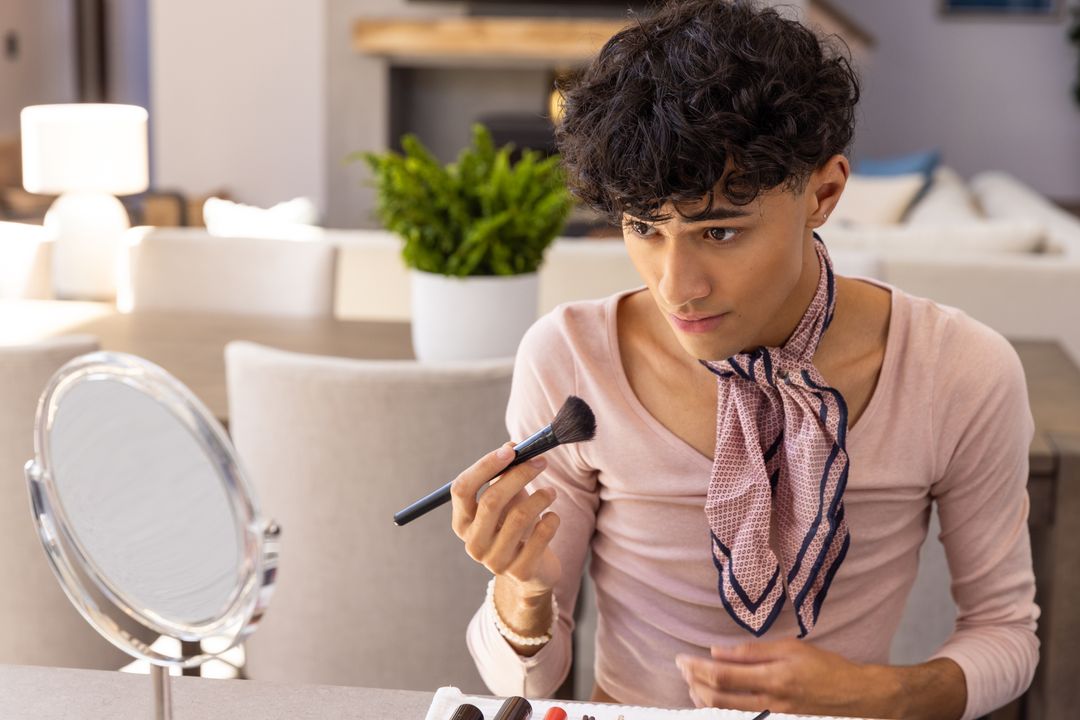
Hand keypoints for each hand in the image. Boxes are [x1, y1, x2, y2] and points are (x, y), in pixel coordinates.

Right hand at [450, 442, 561, 596]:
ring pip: (520, 516)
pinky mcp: (521, 571)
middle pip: (492, 500)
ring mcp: (495, 561)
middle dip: (519, 475)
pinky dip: (551, 520)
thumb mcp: (507, 500)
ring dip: (541, 496)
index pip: (462, 489)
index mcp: (462, 522)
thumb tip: (512, 447)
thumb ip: (504, 474)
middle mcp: (473, 543)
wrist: (531, 572)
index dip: (484, 466)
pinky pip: (541, 536)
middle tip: (541, 461)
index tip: (511, 450)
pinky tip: (552, 517)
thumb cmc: (515, 526)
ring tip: (551, 492)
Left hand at [676, 638, 901, 717]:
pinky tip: (711, 700)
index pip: (723, 675)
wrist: (855, 697)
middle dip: (694, 682)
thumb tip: (717, 651)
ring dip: (703, 698)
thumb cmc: (825, 667)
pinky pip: (740, 718)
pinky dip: (720, 710)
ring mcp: (772, 717)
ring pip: (726, 713)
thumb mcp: (791, 649)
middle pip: (718, 698)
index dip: (697, 668)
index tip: (681, 659)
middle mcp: (769, 702)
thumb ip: (752, 652)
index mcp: (773, 678)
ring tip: (690, 684)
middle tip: (681, 668)